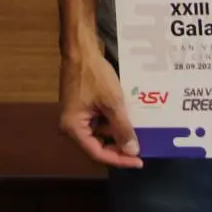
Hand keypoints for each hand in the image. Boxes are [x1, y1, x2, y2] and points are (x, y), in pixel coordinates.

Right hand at [59, 46, 141, 169]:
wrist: (81, 51)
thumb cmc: (94, 75)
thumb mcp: (112, 103)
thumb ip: (122, 129)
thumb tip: (132, 152)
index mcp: (73, 128)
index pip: (98, 153)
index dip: (119, 159)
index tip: (139, 161)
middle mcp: (71, 127)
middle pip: (97, 146)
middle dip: (118, 148)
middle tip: (140, 150)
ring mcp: (75, 117)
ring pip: (99, 135)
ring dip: (116, 135)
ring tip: (137, 134)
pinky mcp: (80, 109)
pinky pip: (97, 124)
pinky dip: (111, 124)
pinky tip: (126, 120)